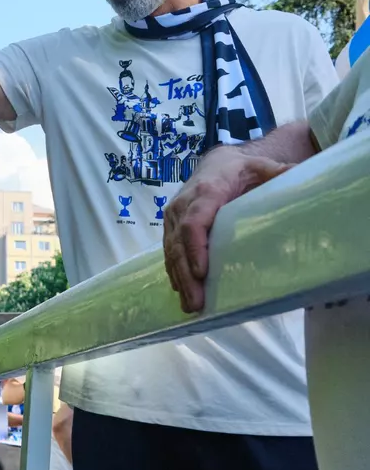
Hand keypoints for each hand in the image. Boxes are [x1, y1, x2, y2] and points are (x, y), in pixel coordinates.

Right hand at [164, 149, 290, 312]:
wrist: (214, 163)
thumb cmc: (239, 170)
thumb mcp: (261, 167)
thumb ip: (279, 173)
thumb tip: (300, 177)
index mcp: (205, 192)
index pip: (194, 222)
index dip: (195, 248)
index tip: (202, 272)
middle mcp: (183, 204)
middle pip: (179, 242)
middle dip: (186, 274)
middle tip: (196, 303)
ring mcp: (173, 216)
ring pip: (171, 249)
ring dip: (179, 278)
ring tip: (190, 306)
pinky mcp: (171, 226)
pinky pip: (169, 251)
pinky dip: (174, 272)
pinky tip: (181, 291)